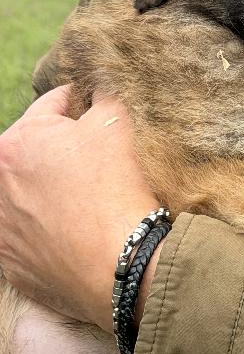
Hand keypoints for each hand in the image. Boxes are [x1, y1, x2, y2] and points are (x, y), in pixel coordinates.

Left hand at [0, 86, 158, 331]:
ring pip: (27, 192)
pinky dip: (47, 226)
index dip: (81, 102)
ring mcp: (0, 226)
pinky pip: (28, 233)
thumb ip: (103, 96)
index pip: (52, 105)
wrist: (121, 264)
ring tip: (86, 196)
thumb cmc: (116, 187)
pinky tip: (76, 228)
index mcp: (16, 141)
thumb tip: (100, 88)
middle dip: (61, 148)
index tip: (98, 109)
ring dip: (50, 188)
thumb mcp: (117, 123)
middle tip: (96, 157)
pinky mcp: (10, 262)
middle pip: (34, 150)